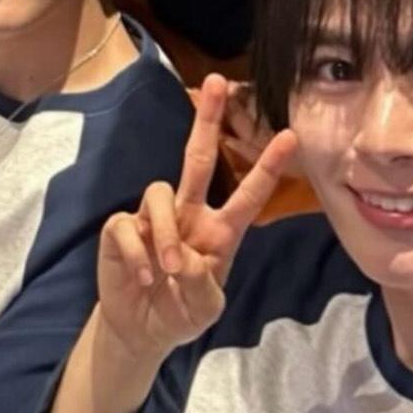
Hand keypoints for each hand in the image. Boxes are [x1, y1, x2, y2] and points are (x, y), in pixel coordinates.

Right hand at [95, 76, 297, 364]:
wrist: (140, 330)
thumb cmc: (181, 313)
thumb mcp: (204, 310)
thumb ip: (202, 287)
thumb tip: (186, 258)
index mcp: (219, 231)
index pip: (248, 194)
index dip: (267, 166)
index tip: (290, 136)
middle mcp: (188, 214)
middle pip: (197, 157)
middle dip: (207, 119)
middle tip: (216, 82)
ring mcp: (153, 218)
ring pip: (159, 191)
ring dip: (167, 234)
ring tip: (168, 271)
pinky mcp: (122, 229)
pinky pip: (127, 225)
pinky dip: (138, 254)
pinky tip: (144, 277)